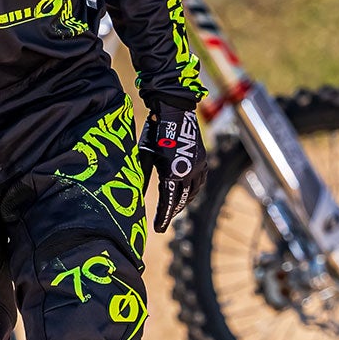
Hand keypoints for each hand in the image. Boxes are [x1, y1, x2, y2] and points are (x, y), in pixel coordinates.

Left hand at [140, 105, 205, 233]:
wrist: (175, 110)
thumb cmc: (155, 132)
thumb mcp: (145, 156)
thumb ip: (142, 177)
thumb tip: (135, 195)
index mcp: (172, 172)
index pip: (167, 201)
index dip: (162, 217)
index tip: (158, 229)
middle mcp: (189, 171)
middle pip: (181, 200)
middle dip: (171, 212)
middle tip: (163, 222)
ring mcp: (199, 165)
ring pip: (193, 192)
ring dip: (183, 202)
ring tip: (173, 209)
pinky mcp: (203, 159)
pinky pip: (201, 181)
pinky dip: (193, 190)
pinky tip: (187, 193)